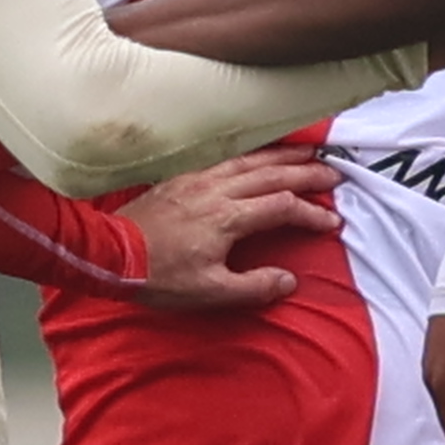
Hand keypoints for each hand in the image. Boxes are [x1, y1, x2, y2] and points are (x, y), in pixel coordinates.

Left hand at [128, 150, 339, 313]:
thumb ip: (253, 286)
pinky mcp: (182, 178)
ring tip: (308, 153)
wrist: (110, 254)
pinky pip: (227, 159)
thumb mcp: (210, 292)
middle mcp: (217, 190)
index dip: (310, 214)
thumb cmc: (159, 276)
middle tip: (333, 174)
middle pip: (272, 174)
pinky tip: (259, 156)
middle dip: (306, 174)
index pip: (282, 207)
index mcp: (228, 217)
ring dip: (283, 156)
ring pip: (250, 160)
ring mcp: (199, 180)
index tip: (331, 222)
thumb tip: (288, 280)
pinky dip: (252, 154)